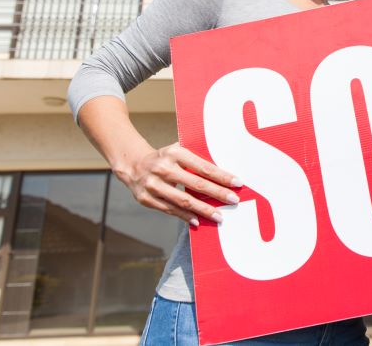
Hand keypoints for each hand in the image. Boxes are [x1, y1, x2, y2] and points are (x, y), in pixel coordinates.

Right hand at [118, 142, 242, 226]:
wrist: (133, 164)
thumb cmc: (165, 158)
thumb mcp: (178, 150)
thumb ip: (196, 157)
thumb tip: (224, 168)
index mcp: (175, 153)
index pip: (203, 166)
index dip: (222, 176)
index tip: (237, 183)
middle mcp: (163, 168)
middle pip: (196, 184)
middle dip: (217, 193)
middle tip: (234, 200)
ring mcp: (153, 184)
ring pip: (183, 200)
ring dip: (203, 210)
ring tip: (219, 216)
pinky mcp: (146, 198)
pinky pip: (170, 210)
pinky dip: (185, 216)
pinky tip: (198, 220)